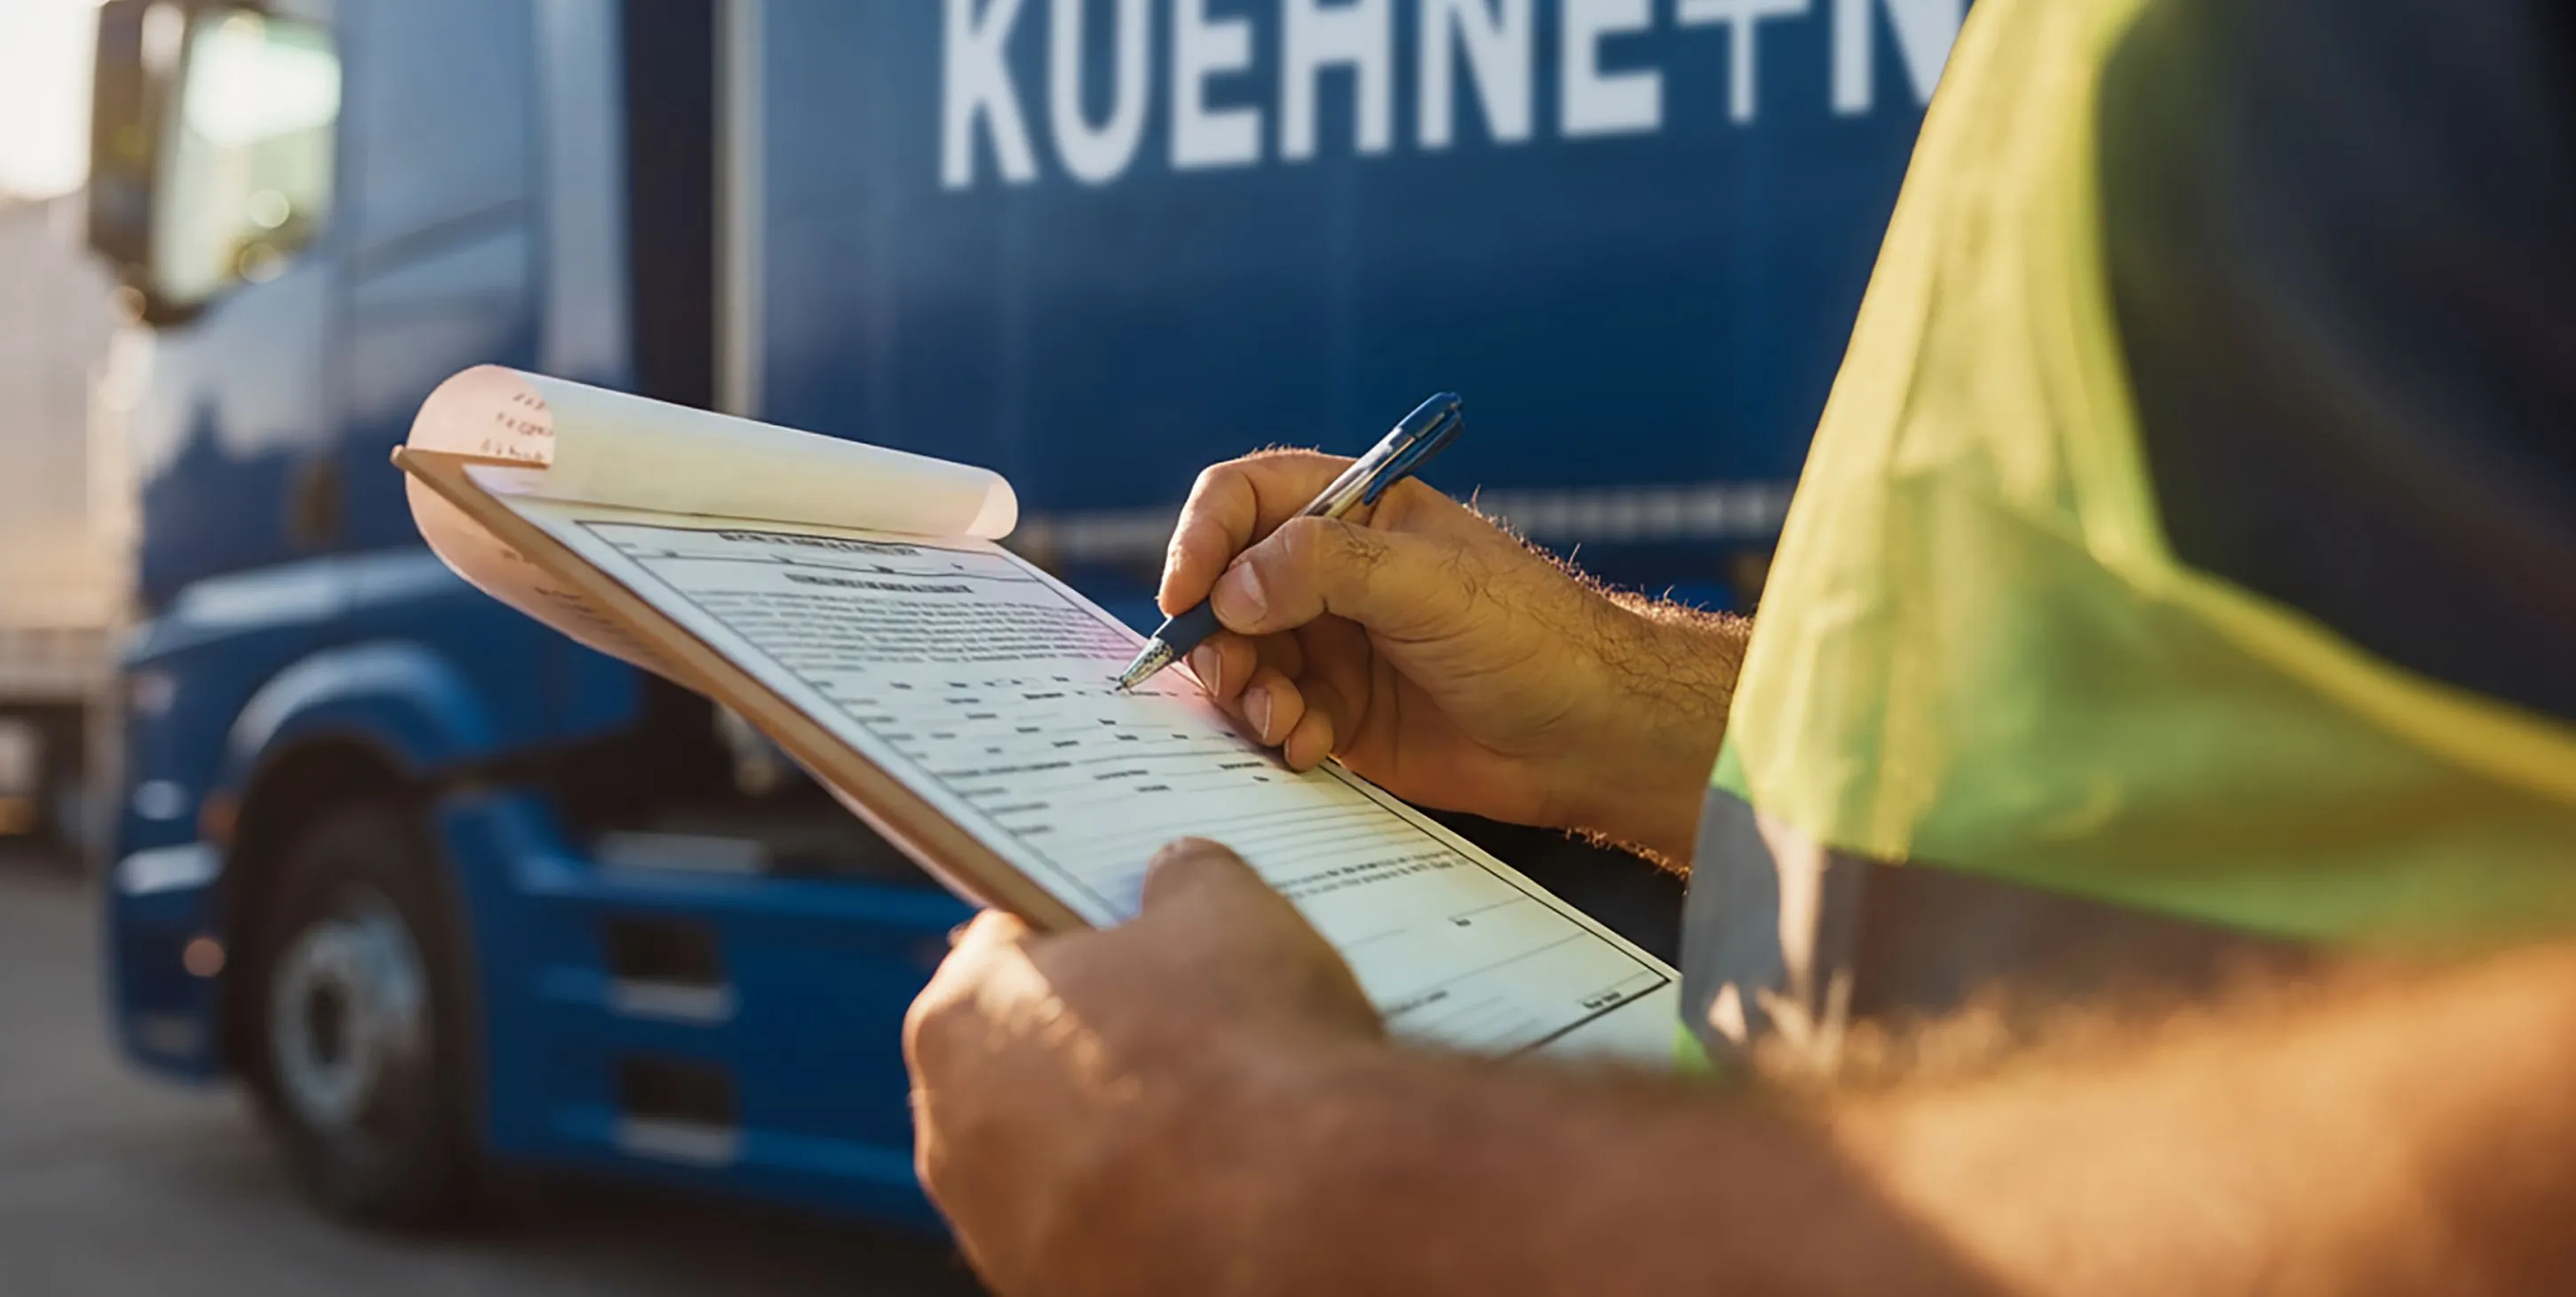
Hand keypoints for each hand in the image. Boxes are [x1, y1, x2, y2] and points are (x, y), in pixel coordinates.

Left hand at [904, 839, 1380, 1296]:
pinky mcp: (1056, 1294)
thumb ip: (1187, 879)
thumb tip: (1184, 873)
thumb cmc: (1244, 1054)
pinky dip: (1146, 1209)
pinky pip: (1098, 1230)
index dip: (1078, 927)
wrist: (1303, 1223)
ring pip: (1057, 1155)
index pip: (1005, 944)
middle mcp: (953, 1135)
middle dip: (1094, 1034)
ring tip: (1220, 1111)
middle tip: (1186, 1017)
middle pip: (1022, 1054)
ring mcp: (1002, 1232)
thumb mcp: (1228, 911)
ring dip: (1117, 1131)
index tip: (1130, 929)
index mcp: (962, 1018)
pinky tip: (1222, 1187)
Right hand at [1161, 451, 1742, 860]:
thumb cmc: (1533, 638)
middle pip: (1224, 589)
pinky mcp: (1339, 714)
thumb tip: (1230, 588)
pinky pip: (1271, 718)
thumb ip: (1326, 570)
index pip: (1244, 499)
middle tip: (1240, 678)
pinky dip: (1274, 734)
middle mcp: (1330, 575)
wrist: (1593, 736)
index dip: (1203, 539)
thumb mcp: (1430, 584)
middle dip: (1217, 637)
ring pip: (1239, 659)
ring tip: (1284, 722)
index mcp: (1355, 513)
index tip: (1189, 596)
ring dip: (1244, 692)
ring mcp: (1332, 645)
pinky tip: (1309, 748)